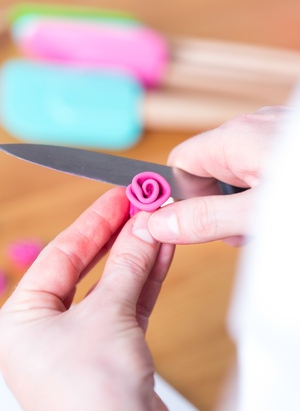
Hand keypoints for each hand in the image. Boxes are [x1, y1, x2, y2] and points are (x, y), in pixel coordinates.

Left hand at [0, 187, 173, 410]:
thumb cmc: (93, 399)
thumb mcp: (109, 316)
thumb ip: (127, 266)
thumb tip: (143, 227)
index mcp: (23, 319)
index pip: (61, 254)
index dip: (94, 222)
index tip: (119, 198)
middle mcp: (47, 329)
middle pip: (87, 267)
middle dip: (117, 235)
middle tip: (140, 206)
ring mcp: (81, 340)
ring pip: (112, 283)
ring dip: (137, 253)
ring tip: (157, 223)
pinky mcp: (111, 349)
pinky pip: (128, 303)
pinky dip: (146, 278)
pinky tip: (161, 252)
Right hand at [148, 106, 287, 244]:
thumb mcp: (258, 212)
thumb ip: (208, 219)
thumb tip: (158, 223)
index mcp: (233, 137)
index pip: (179, 163)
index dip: (179, 197)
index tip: (192, 225)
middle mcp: (249, 127)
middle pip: (207, 171)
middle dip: (216, 206)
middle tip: (239, 232)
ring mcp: (270, 132)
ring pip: (234, 172)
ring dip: (240, 202)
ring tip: (264, 223)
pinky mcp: (286, 142)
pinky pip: (258, 167)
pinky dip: (260, 191)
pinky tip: (278, 208)